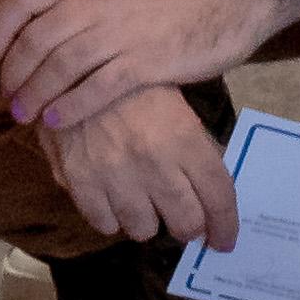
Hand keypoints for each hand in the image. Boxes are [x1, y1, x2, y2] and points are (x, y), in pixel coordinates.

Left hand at [0, 0, 270, 138]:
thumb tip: (43, 20)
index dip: (0, 28)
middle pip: (37, 38)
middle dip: (14, 72)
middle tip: (7, 95)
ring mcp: (122, 29)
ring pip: (60, 66)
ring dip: (35, 94)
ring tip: (24, 115)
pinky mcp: (146, 61)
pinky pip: (95, 88)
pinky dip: (70, 107)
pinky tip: (57, 121)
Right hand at [37, 83, 241, 251]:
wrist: (74, 58)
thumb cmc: (132, 79)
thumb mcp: (174, 102)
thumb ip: (194, 145)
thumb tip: (209, 188)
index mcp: (184, 137)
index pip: (218, 196)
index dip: (225, 225)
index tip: (224, 240)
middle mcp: (154, 162)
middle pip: (185, 222)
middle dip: (188, 226)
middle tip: (181, 218)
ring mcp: (115, 174)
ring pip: (143, 229)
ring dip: (146, 220)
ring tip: (140, 202)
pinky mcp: (79, 180)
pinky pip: (103, 223)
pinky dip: (110, 217)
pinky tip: (110, 198)